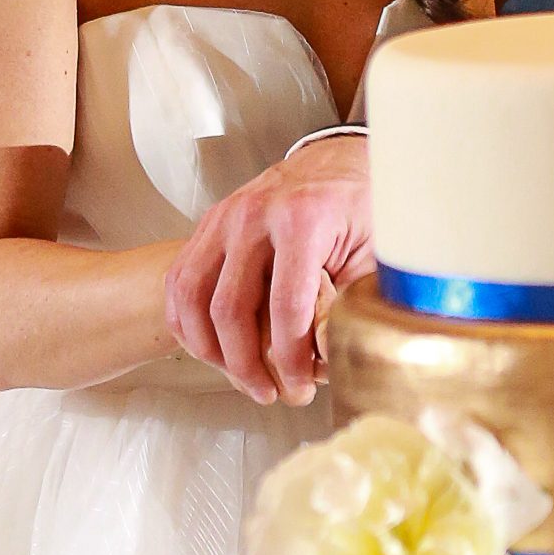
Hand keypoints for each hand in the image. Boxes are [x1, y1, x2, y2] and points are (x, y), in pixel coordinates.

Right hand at [166, 135, 373, 404]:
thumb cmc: (359, 205)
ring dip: (212, 352)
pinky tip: (212, 350)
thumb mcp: (374, 251)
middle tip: (272, 394)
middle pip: (229, 310)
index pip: (285, 308)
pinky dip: (187, 324)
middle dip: (247, 367)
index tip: (301, 386)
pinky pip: (179, 283)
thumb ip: (353, 303)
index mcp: (302, 219)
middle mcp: (253, 215)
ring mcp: (223, 218)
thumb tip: (331, 361)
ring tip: (244, 379)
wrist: (335, 160)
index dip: (290, 361)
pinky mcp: (207, 226)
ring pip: (192, 299)